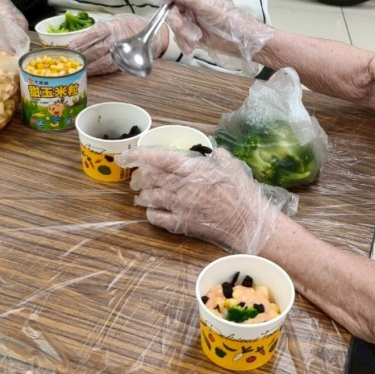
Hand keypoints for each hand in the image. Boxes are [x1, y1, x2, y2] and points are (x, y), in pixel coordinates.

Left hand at [71, 13, 170, 75]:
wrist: (149, 33)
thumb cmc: (125, 25)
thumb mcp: (110, 22)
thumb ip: (96, 31)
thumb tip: (77, 41)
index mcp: (110, 27)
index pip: (92, 35)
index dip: (79, 42)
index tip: (69, 47)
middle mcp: (115, 40)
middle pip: (94, 50)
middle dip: (80, 56)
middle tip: (68, 59)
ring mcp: (120, 52)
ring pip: (101, 62)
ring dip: (87, 66)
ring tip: (76, 67)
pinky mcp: (123, 62)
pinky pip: (108, 68)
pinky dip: (97, 70)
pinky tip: (89, 71)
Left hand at [121, 145, 287, 254]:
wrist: (248, 222)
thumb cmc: (242, 192)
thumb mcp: (230, 165)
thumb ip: (216, 154)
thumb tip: (211, 150)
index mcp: (190, 169)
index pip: (157, 158)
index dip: (137, 155)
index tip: (126, 156)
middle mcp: (180, 186)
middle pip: (148, 178)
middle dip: (137, 177)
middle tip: (135, 178)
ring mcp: (179, 206)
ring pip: (149, 198)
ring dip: (141, 195)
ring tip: (140, 194)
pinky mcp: (181, 224)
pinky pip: (156, 218)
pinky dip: (150, 213)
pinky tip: (152, 211)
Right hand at [158, 0, 274, 64]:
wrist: (239, 40)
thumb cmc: (227, 19)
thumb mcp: (206, 4)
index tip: (166, 4)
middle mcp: (188, 3)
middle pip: (168, 8)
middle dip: (176, 21)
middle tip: (184, 27)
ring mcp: (188, 19)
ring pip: (172, 24)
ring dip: (182, 34)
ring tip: (195, 39)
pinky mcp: (190, 33)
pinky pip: (177, 38)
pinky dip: (184, 43)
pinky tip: (193, 46)